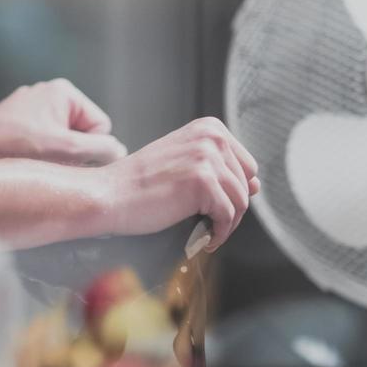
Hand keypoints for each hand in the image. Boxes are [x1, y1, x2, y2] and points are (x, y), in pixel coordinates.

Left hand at [0, 78, 127, 165]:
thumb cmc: (16, 148)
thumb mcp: (68, 151)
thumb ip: (102, 149)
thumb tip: (118, 152)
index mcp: (64, 92)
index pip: (100, 126)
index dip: (89, 148)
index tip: (67, 157)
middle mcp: (48, 92)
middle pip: (81, 132)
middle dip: (71, 152)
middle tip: (50, 161)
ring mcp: (31, 106)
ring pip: (61, 139)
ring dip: (55, 155)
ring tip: (33, 160)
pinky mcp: (16, 120)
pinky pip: (42, 139)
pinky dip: (37, 152)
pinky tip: (23, 158)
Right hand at [97, 117, 259, 251]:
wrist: (110, 195)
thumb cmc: (140, 184)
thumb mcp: (184, 164)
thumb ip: (219, 169)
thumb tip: (256, 185)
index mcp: (209, 128)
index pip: (247, 165)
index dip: (234, 192)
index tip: (215, 207)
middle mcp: (212, 137)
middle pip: (247, 184)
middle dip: (232, 209)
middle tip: (210, 224)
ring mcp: (208, 157)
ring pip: (240, 202)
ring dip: (226, 224)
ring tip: (207, 233)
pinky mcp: (203, 181)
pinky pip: (228, 216)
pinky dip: (219, 233)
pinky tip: (205, 238)